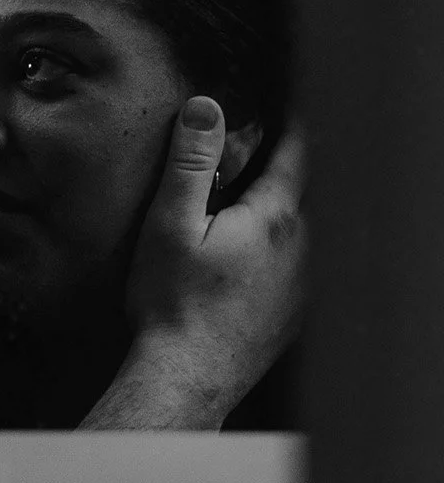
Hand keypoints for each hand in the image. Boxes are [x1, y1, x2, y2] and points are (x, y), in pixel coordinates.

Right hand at [120, 96, 306, 427]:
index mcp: (275, 219)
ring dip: (295, 209)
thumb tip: (206, 108)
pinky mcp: (297, 315)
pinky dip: (293, 249)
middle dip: (295, 167)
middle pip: (311, 191)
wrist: (186, 378)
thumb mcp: (170, 224)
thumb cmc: (172, 303)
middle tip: (275, 148)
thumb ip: (191, 163)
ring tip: (267, 198)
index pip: (299, 154)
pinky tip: (265, 256)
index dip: (296, 124)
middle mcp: (304, 249)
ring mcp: (306, 285)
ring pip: (312, 230)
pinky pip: (307, 267)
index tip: (292, 105)